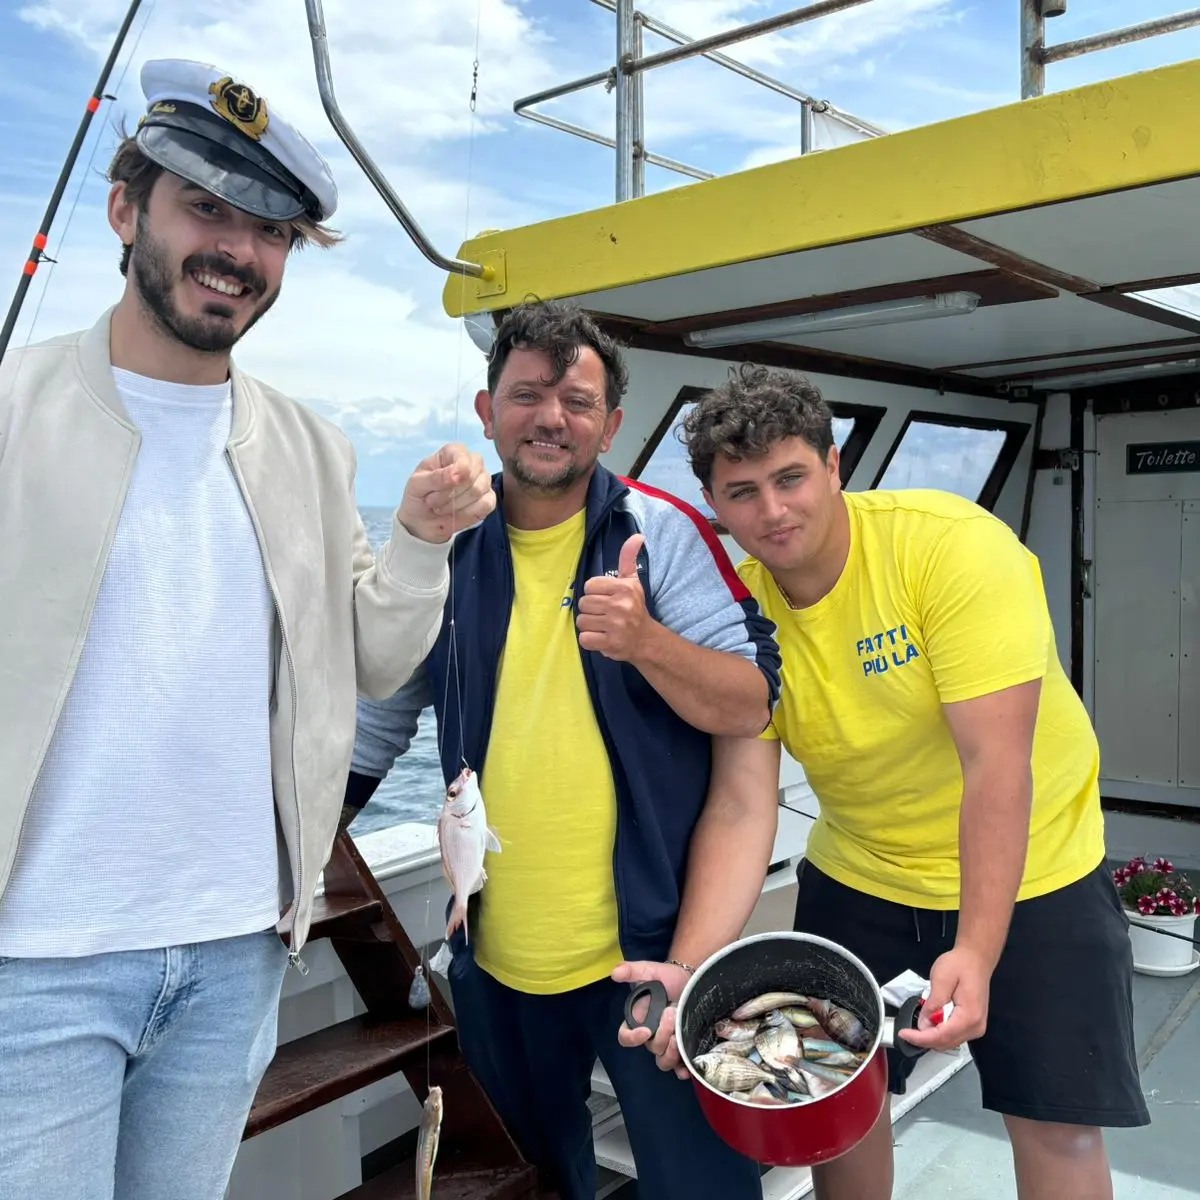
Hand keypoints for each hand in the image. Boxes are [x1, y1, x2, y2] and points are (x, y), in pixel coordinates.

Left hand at [397, 443, 494, 543]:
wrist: (422, 520)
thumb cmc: (418, 495)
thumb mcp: (417, 484)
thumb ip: (436, 477)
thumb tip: (457, 476)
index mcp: (454, 451)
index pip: (463, 461)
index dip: (452, 477)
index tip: (434, 490)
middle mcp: (473, 462)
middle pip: (471, 477)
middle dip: (449, 495)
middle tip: (432, 501)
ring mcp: (483, 480)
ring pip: (478, 491)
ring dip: (456, 505)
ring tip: (440, 507)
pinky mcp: (489, 499)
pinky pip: (487, 505)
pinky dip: (467, 513)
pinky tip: (455, 514)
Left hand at [576, 534, 649, 660]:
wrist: (645, 640)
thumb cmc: (634, 608)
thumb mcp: (632, 581)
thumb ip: (628, 558)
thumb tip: (638, 536)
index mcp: (624, 588)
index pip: (589, 586)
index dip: (594, 593)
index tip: (605, 599)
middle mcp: (620, 605)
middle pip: (584, 603)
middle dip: (591, 610)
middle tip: (604, 614)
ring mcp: (616, 626)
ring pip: (582, 621)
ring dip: (589, 625)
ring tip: (602, 626)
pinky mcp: (610, 643)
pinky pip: (585, 639)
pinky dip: (590, 640)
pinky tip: (601, 637)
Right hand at [611, 959, 691, 1077]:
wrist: (690, 978)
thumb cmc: (667, 976)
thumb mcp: (649, 970)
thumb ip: (632, 971)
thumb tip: (615, 973)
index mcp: (638, 1021)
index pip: (626, 1037)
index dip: (632, 1038)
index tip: (645, 1030)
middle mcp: (651, 1036)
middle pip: (650, 1049)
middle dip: (661, 1035)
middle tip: (671, 1014)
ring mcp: (668, 1044)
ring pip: (664, 1061)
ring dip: (671, 1053)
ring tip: (679, 1035)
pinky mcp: (684, 1047)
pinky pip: (680, 1067)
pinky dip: (683, 1069)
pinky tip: (688, 1064)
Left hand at [897, 945, 991, 1052]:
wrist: (976, 959)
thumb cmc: (959, 965)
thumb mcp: (941, 979)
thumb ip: (933, 1004)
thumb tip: (923, 1024)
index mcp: (969, 1016)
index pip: (942, 1036)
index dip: (920, 1038)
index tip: (903, 1034)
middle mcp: (976, 1027)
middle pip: (946, 1043)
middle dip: (924, 1039)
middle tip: (907, 1031)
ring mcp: (976, 1027)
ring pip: (949, 1042)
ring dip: (931, 1037)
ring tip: (916, 1027)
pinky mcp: (973, 1024)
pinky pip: (953, 1036)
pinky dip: (939, 1033)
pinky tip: (929, 1023)